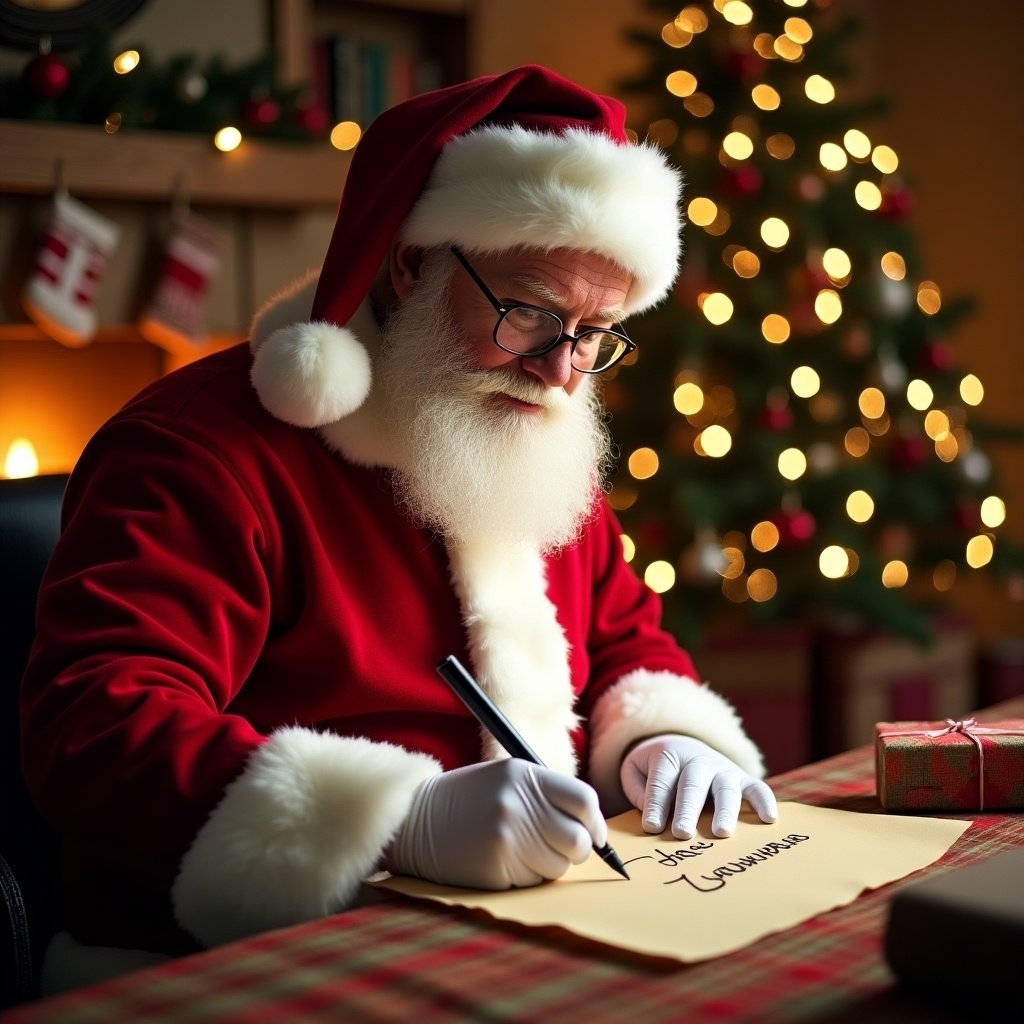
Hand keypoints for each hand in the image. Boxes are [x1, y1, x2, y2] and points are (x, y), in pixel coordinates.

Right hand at [386, 759, 606, 888]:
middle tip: (563, 848)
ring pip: (560, 865)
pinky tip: (506, 861)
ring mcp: (508, 837)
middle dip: (579, 849)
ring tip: (525, 850)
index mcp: (524, 775)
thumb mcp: (506, 778)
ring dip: (551, 864)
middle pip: (579, 839)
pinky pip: (536, 881)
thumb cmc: (469, 799)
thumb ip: (547, 793)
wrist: (418, 819)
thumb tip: (593, 827)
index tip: (594, 833)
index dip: (595, 822)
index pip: (584, 800)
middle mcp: (519, 804)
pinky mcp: (497, 867)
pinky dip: (529, 876)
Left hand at [621, 734, 776, 839]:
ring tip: (721, 832)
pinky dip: (764, 801)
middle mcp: (697, 761)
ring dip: (724, 811)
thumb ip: (636, 789)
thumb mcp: (636, 769)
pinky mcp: (743, 778)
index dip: (655, 804)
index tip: (651, 827)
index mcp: (668, 756)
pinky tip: (769, 819)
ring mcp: (723, 769)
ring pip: (725, 788)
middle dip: (687, 810)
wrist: (682, 744)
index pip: (661, 782)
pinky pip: (757, 787)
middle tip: (682, 834)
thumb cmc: (657, 768)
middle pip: (692, 785)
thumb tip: (651, 816)